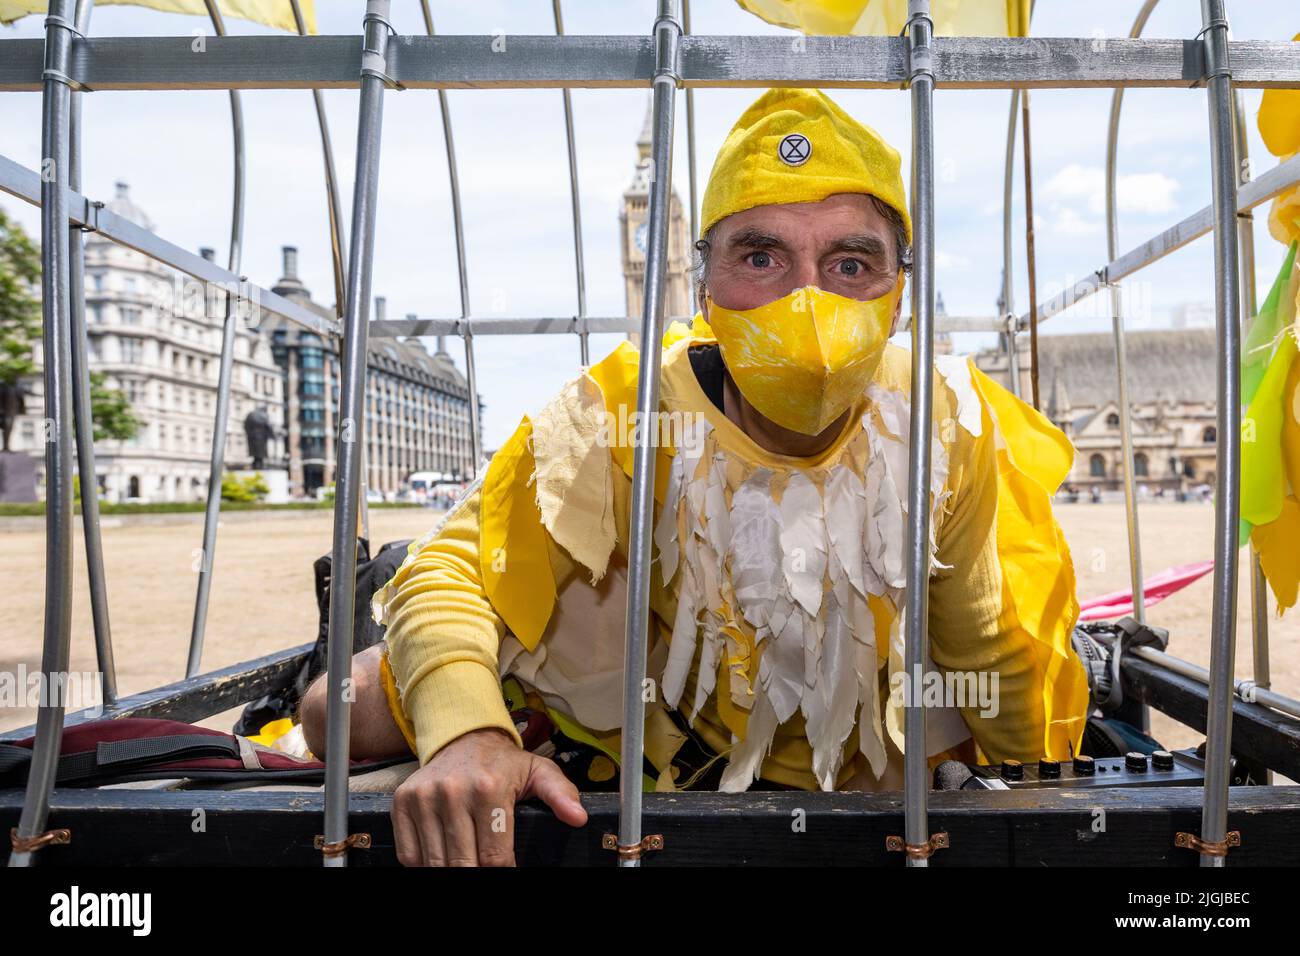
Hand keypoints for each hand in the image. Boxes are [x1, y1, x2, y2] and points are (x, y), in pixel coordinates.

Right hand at [391, 727, 587, 865]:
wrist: (463, 737)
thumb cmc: (502, 763)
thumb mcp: (537, 771)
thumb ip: (561, 794)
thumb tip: (578, 817)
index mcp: (489, 788)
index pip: (494, 857)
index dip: (503, 871)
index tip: (506, 869)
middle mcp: (453, 791)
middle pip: (463, 865)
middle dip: (476, 874)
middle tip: (485, 865)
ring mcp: (424, 797)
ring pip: (435, 863)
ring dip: (451, 869)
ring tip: (467, 860)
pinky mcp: (402, 802)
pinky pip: (409, 855)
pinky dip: (424, 863)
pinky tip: (443, 852)